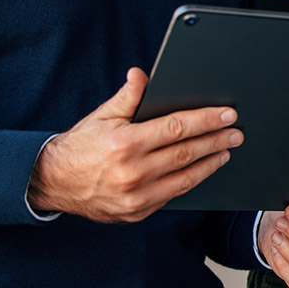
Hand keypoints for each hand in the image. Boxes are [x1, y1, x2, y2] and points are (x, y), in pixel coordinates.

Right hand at [26, 67, 241, 222]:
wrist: (52, 182)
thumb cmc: (80, 146)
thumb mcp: (102, 116)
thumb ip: (127, 96)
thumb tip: (142, 75)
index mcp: (126, 144)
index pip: (177, 128)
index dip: (206, 120)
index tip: (227, 114)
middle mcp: (133, 173)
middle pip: (187, 153)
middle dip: (216, 140)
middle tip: (236, 133)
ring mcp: (136, 197)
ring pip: (185, 178)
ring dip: (210, 163)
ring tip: (225, 150)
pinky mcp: (137, 212)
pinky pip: (172, 195)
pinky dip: (190, 181)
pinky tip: (202, 169)